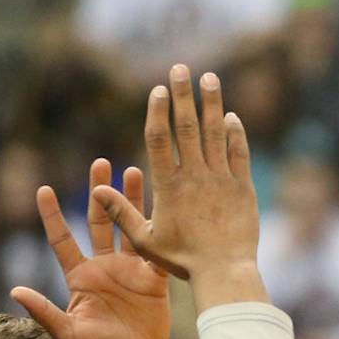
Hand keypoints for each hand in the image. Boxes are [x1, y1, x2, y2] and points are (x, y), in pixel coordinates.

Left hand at [12, 159, 172, 338]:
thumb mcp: (66, 334)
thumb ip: (44, 311)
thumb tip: (15, 290)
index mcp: (80, 276)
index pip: (63, 239)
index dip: (53, 215)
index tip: (43, 189)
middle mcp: (104, 265)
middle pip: (100, 220)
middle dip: (99, 191)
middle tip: (100, 163)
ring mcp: (130, 269)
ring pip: (129, 225)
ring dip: (131, 199)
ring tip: (134, 170)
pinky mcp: (154, 277)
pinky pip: (156, 248)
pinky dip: (158, 228)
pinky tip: (165, 204)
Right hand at [93, 64, 266, 307]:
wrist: (225, 271)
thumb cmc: (183, 259)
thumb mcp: (145, 239)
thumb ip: (121, 212)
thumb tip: (95, 191)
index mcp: (168, 185)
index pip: (160, 139)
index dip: (158, 111)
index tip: (158, 89)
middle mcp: (195, 175)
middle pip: (187, 127)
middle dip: (183, 95)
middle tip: (180, 67)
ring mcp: (221, 179)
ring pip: (216, 133)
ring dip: (211, 103)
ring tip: (209, 78)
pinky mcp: (243, 187)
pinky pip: (239, 153)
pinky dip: (236, 133)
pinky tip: (231, 117)